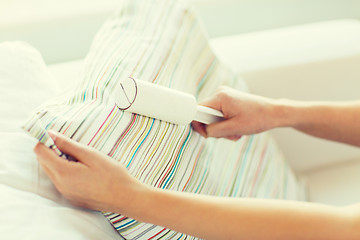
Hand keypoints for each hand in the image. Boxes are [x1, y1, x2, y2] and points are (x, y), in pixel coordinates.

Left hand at [33, 131, 147, 213]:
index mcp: (63, 172)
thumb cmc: (112, 174)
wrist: (126, 197)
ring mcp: (66, 194)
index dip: (46, 141)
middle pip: (44, 163)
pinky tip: (84, 170)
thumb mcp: (91, 155)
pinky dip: (66, 172)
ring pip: (52, 172)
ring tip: (80, 157)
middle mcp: (60, 185)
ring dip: (59, 161)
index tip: (58, 136)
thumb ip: (68, 145)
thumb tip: (51, 134)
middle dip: (52, 151)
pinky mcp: (72, 198)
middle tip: (71, 145)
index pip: (40, 152)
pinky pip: (61, 182)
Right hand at [192, 86, 279, 139]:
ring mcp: (225, 96)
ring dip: (222, 128)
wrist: (274, 113)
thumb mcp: (233, 129)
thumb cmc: (257, 118)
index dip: (198, 124)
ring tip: (235, 131)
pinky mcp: (229, 100)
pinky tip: (237, 127)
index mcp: (220, 97)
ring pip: (213, 116)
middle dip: (214, 128)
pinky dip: (226, 123)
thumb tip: (204, 132)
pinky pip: (219, 114)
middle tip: (228, 134)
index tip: (206, 134)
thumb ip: (214, 131)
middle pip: (205, 114)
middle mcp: (220, 93)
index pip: (198, 110)